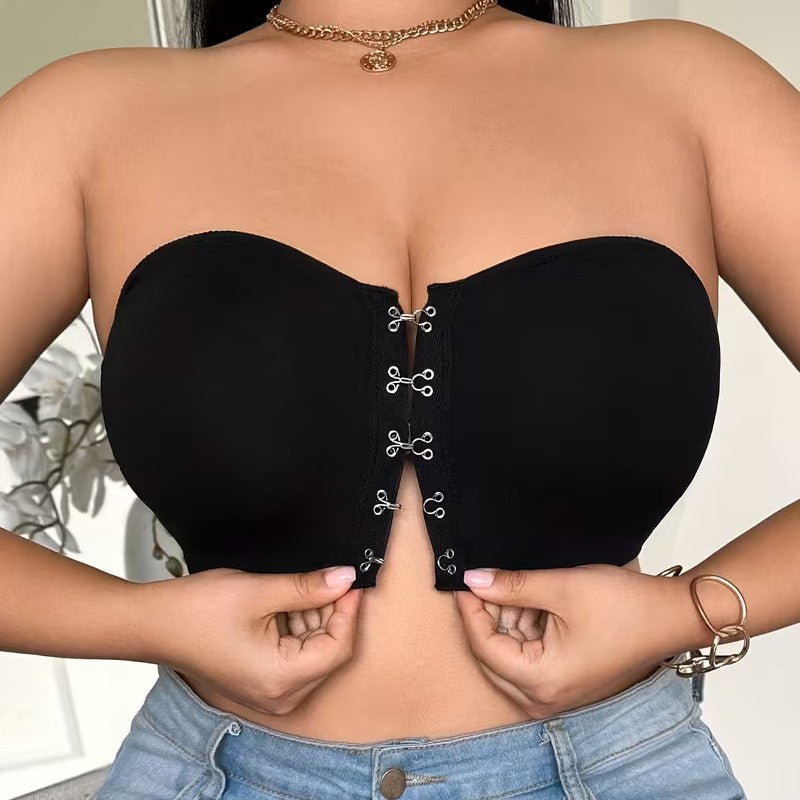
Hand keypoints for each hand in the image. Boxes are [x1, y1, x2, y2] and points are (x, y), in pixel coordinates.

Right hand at [138, 564, 360, 715]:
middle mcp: (279, 696)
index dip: (349, 611)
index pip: (338, 648)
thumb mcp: (261, 591)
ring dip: (313, 620)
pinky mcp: (261, 682)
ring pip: (313, 653)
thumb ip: (309, 587)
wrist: (152, 623)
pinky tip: (285, 605)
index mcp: (280, 679)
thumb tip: (345, 578)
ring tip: (297, 590)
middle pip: (329, 653)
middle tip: (327, 580)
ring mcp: (269, 693)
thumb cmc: (197, 610)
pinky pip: (295, 657)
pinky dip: (297, 630)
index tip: (350, 581)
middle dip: (331, 614)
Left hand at [454, 564, 693, 717]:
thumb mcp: (560, 587)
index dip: (470, 611)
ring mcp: (558, 694)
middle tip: (486, 582)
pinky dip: (526, 631)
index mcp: (542, 681)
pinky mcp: (567, 682)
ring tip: (521, 589)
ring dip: (509, 622)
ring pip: (510, 656)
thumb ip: (511, 585)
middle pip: (493, 657)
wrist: (671, 615)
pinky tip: (534, 603)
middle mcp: (546, 697)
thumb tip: (473, 580)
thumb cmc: (625, 606)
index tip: (464, 582)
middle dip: (488, 617)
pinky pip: (530, 659)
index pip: (485, 647)